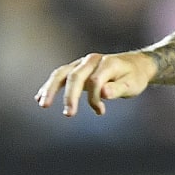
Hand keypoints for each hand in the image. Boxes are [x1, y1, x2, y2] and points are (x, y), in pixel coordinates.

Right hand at [34, 52, 156, 115]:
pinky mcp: (76, 69)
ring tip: (42, 104)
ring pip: (61, 74)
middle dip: (68, 96)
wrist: (135, 65)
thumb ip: (118, 89)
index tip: (101, 112)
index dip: (95, 98)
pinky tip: (39, 98)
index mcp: (107, 63)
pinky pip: (60, 77)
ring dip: (50, 89)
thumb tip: (104, 94)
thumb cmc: (134, 77)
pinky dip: (50, 87)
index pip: (95, 81)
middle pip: (74, 76)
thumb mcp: (132, 84)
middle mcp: (91, 60)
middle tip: (68, 114)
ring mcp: (81, 63)